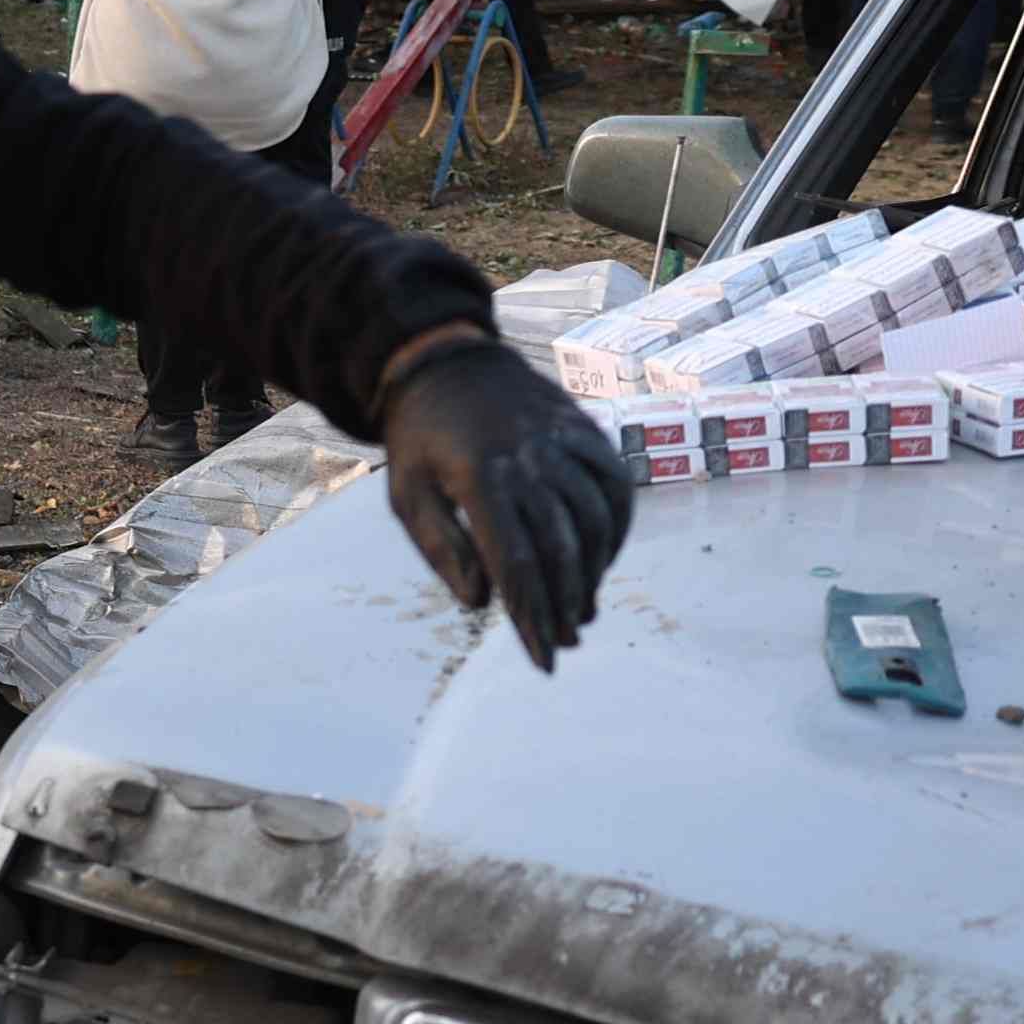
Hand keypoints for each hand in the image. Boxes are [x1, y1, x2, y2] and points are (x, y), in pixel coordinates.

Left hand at [376, 327, 631, 670]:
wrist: (446, 364)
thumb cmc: (419, 442)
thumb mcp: (406, 495)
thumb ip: (441, 548)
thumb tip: (482, 602)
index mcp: (479, 476)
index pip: (515, 562)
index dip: (532, 616)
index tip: (542, 659)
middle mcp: (529, 456)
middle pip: (561, 546)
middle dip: (566, 604)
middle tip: (566, 643)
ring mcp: (562, 439)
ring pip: (595, 518)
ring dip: (594, 573)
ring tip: (582, 612)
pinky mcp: (584, 429)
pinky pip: (615, 485)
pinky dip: (617, 528)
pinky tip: (604, 560)